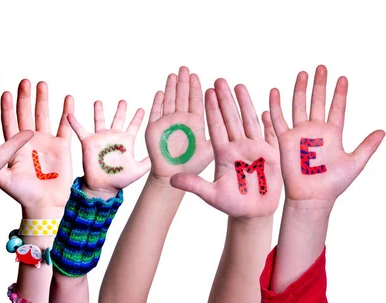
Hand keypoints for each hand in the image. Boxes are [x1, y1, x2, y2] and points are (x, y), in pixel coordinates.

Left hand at [0, 80, 73, 214]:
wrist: (45, 205)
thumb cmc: (23, 194)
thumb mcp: (4, 179)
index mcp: (15, 146)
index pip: (9, 122)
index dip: (7, 108)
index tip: (6, 92)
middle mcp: (30, 140)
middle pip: (26, 114)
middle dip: (25, 97)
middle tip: (24, 81)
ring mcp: (46, 141)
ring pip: (43, 115)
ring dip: (42, 99)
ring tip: (41, 84)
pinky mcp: (62, 146)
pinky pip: (65, 126)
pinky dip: (66, 112)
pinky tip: (67, 98)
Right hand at [67, 100, 150, 194]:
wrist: (104, 186)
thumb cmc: (121, 179)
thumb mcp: (139, 169)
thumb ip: (149, 160)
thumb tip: (163, 153)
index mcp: (126, 141)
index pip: (134, 126)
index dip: (138, 117)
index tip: (142, 109)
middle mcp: (114, 137)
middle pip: (118, 119)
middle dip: (121, 110)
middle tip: (123, 101)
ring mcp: (101, 139)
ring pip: (100, 120)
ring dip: (99, 111)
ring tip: (98, 102)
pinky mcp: (88, 143)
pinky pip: (80, 130)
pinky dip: (75, 122)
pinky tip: (70, 114)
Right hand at [145, 66, 212, 180]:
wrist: (172, 176)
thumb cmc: (191, 165)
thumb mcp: (209, 151)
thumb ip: (217, 138)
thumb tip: (232, 126)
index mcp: (195, 123)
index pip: (195, 101)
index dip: (195, 89)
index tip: (197, 76)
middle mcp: (181, 120)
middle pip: (182, 97)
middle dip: (183, 83)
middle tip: (185, 68)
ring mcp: (167, 123)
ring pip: (169, 101)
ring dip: (171, 88)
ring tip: (173, 75)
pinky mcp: (153, 130)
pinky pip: (155, 113)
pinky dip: (157, 103)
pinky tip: (160, 92)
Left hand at [171, 79, 281, 218]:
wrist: (252, 213)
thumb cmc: (231, 204)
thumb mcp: (210, 194)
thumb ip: (193, 185)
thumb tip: (171, 180)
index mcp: (223, 153)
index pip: (216, 126)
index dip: (212, 109)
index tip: (206, 91)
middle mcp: (238, 147)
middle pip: (231, 118)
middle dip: (225, 99)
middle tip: (219, 80)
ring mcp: (255, 149)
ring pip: (248, 121)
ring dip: (244, 103)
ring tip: (238, 85)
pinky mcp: (271, 156)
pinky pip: (269, 135)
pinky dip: (268, 122)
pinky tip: (265, 107)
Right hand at [269, 65, 384, 208]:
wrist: (312, 196)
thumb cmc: (333, 184)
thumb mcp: (355, 163)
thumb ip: (367, 146)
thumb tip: (383, 131)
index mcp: (333, 133)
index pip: (337, 108)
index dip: (340, 93)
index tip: (343, 78)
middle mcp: (315, 130)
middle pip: (317, 101)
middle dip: (320, 84)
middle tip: (322, 68)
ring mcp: (300, 134)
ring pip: (299, 105)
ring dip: (300, 89)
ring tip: (303, 74)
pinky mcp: (285, 140)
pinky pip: (278, 120)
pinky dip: (275, 106)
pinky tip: (275, 92)